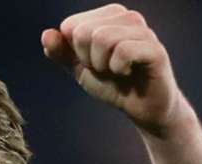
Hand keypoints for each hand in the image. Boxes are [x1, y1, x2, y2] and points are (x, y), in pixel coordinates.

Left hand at [42, 4, 187, 137]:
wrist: (143, 109)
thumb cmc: (114, 85)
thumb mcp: (81, 69)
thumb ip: (62, 52)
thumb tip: (46, 34)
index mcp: (108, 16)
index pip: (71, 25)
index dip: (76, 53)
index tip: (94, 64)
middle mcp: (127, 17)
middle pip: (83, 32)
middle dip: (88, 60)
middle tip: (107, 70)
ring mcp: (143, 31)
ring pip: (101, 38)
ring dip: (103, 65)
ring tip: (118, 72)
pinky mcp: (155, 49)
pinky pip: (122, 51)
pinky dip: (118, 69)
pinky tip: (128, 73)